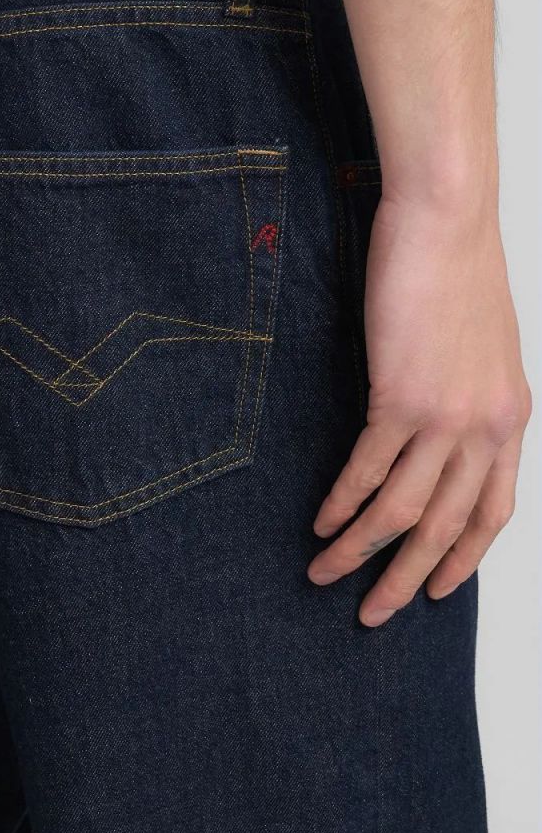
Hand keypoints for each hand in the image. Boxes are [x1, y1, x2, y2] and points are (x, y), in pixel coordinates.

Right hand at [307, 187, 530, 625]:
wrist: (447, 219)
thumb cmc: (459, 268)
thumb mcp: (483, 344)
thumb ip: (469, 395)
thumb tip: (435, 426)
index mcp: (511, 417)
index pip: (495, 510)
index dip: (465, 558)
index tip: (438, 589)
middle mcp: (486, 428)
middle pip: (446, 527)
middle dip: (405, 578)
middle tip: (373, 613)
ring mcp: (446, 416)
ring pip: (403, 510)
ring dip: (360, 550)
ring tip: (325, 572)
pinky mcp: (401, 397)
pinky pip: (367, 470)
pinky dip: (342, 502)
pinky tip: (321, 519)